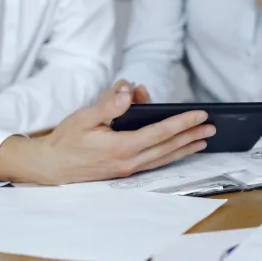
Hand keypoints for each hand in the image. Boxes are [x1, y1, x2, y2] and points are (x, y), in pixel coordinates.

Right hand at [0, 81, 214, 184]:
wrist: (50, 167)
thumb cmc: (66, 140)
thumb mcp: (84, 116)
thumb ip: (109, 103)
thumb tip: (129, 88)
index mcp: (121, 147)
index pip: (160, 133)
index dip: (182, 123)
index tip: (200, 115)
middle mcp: (128, 161)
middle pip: (168, 148)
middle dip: (191, 136)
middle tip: (211, 127)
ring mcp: (127, 169)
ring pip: (163, 158)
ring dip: (185, 148)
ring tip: (203, 141)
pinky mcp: (124, 172)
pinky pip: (154, 163)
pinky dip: (170, 156)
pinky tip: (178, 151)